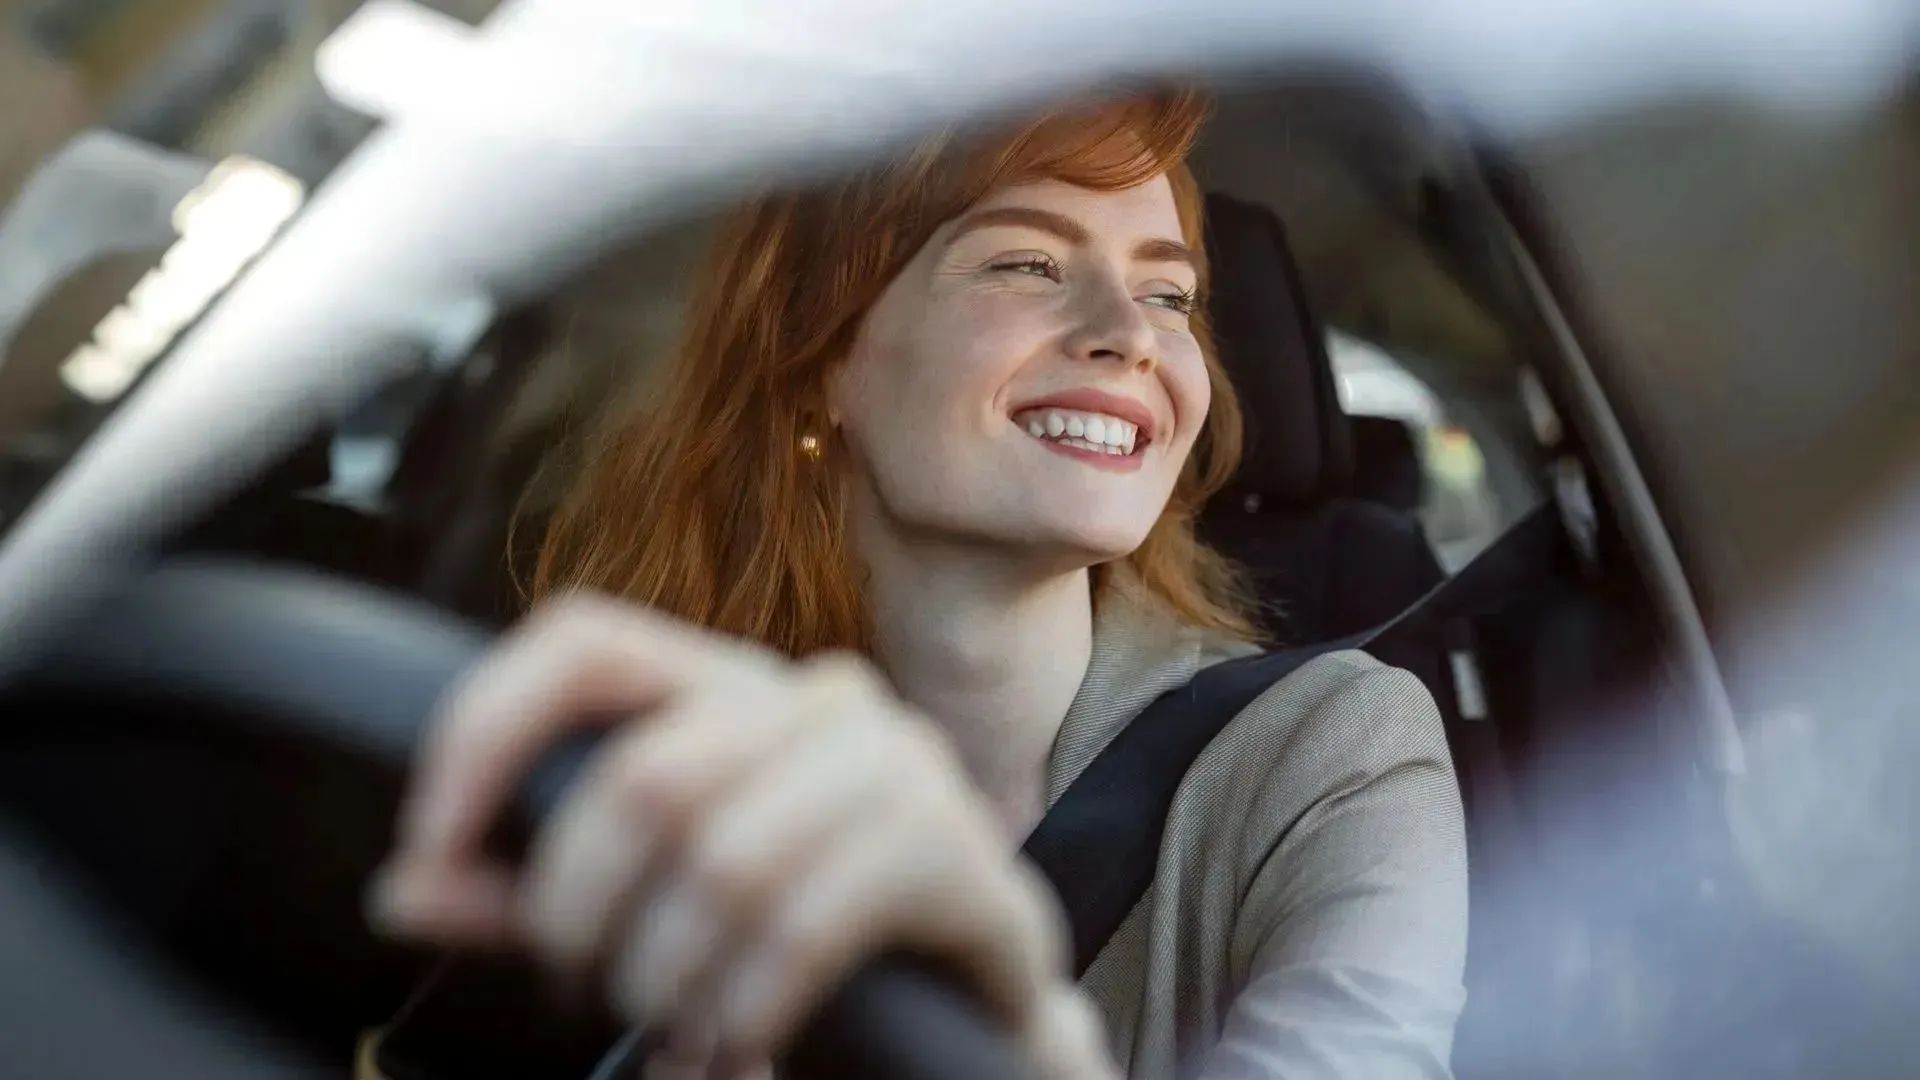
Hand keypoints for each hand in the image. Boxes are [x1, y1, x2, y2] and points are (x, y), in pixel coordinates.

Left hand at [370, 593, 1115, 1078]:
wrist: (966, 1005)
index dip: (486, 730)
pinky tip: (742, 1045)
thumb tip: (404, 891)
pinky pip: (809, 924)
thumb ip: (528, 898)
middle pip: (644, 778)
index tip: (429, 847)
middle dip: (581, 913)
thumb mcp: (643, 912)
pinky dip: (749, 1007)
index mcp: (727, 689)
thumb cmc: (794, 942)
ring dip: (669, 979)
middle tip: (584, 988)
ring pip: (725, 860)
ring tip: (673, 1032)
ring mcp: (898, 764)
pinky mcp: (955, 851)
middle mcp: (815, 699)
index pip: (584, 642)